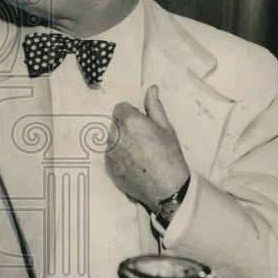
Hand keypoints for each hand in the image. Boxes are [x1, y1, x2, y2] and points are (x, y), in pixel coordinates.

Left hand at [106, 85, 189, 211]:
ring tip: (140, 155)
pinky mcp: (108, 167)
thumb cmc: (169, 156)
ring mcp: (110, 152)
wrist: (167, 188)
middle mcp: (115, 134)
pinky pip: (111, 156)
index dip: (131, 114)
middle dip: (126, 128)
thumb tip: (151, 89)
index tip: (142, 124)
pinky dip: (119, 158)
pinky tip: (135, 165)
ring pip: (112, 140)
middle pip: (115, 124)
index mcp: (129, 121)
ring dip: (121, 143)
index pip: (120, 108)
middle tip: (144, 141)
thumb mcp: (165, 127)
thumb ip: (154, 106)